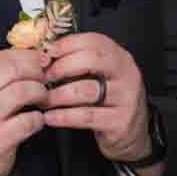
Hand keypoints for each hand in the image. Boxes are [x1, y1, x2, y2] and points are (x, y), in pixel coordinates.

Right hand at [0, 48, 52, 175]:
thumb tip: (32, 56)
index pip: (3, 56)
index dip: (28, 56)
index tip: (42, 61)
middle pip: (14, 69)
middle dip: (36, 72)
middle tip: (45, 80)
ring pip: (23, 91)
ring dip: (40, 93)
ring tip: (42, 100)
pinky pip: (28, 120)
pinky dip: (39, 118)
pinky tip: (36, 121)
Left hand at [42, 34, 151, 163]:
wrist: (132, 135)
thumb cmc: (110, 102)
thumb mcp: (103, 77)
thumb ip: (81, 64)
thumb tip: (46, 56)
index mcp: (120, 58)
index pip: (94, 41)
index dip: (67, 44)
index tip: (48, 53)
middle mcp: (127, 74)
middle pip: (92, 60)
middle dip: (61, 67)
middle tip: (44, 78)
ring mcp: (126, 98)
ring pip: (86, 90)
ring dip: (58, 95)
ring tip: (44, 100)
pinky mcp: (120, 121)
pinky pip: (86, 116)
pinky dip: (63, 116)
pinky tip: (50, 117)